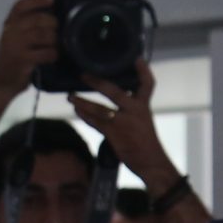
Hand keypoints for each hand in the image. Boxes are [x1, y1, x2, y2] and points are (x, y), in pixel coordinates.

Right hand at [0, 0, 59, 94]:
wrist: (0, 83)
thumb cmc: (13, 60)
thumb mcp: (15, 39)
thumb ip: (27, 27)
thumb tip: (52, 14)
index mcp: (8, 24)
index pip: (21, 5)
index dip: (37, 0)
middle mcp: (10, 32)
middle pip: (38, 19)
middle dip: (52, 24)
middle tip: (56, 31)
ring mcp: (15, 45)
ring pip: (44, 34)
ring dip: (54, 40)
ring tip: (54, 46)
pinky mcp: (23, 59)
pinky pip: (46, 52)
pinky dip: (53, 54)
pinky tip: (51, 57)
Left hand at [69, 59, 172, 181]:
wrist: (151, 163)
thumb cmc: (146, 143)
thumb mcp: (143, 121)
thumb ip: (130, 110)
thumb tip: (115, 102)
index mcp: (144, 106)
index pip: (147, 85)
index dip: (143, 71)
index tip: (137, 59)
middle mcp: (135, 110)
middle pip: (114, 91)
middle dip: (96, 82)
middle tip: (83, 75)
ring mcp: (124, 122)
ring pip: (99, 108)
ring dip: (82, 102)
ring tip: (70, 97)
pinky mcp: (114, 134)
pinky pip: (95, 122)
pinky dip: (85, 116)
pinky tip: (77, 111)